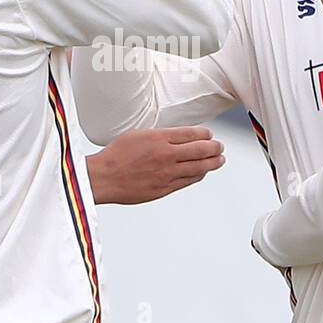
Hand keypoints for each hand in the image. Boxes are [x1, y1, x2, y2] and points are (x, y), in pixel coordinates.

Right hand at [87, 126, 224, 204]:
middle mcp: (166, 155)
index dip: (205, 134)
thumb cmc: (116, 155)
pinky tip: (202, 172)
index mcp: (159, 138)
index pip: (192, 134)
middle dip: (215, 148)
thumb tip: (178, 136)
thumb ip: (159, 135)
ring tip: (219, 160)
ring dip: (213, 163)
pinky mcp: (165, 188)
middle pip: (201, 150)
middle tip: (219, 147)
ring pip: (199, 168)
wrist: (103, 178)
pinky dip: (199, 175)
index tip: (209, 134)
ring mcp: (167, 174)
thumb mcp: (137, 135)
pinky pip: (188, 181)